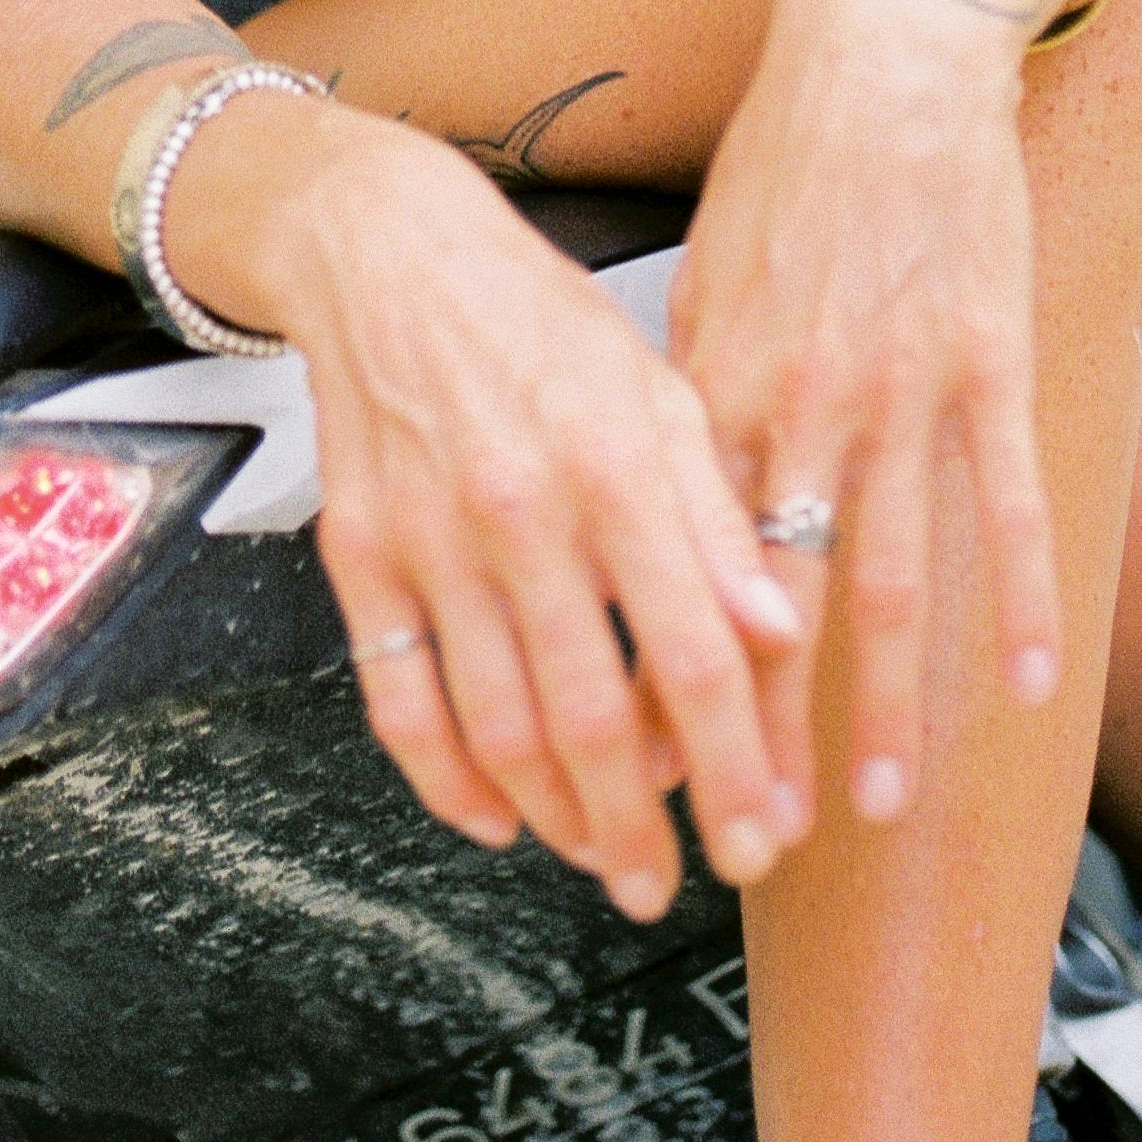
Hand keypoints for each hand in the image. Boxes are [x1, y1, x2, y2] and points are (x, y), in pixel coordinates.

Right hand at [201, 111, 808, 919]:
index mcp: (618, 467)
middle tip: (674, 888)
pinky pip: (400, 700)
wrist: (388, 253)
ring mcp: (431, 540)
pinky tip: (493, 816)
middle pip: (595, 715)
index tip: (761, 843)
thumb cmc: (541, 320)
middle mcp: (524, 511)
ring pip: (499, 726)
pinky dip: (445, 780)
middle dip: (645, 827)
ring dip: (557, 817)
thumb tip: (783, 634)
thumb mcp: (659, 389)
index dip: (735, 768)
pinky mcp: (359, 555)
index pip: (696, 655)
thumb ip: (719, 518)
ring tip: (602, 858)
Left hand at [670, 0, 1069, 829]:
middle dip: (767, 738)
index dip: (670, 681)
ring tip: (876, 807)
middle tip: (760, 845)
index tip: (655, 775)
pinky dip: (1016, 598)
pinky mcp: (988, 361)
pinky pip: (1004, 504)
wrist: (886, 54)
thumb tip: (672, 498)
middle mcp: (800, 403)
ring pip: (888, 578)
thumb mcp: (708, 278)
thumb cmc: (787, 164)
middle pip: (778, 605)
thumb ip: (697, 396)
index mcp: (717, 386)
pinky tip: (1030, 685)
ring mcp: (900, 390)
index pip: (685, 570)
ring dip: (884, 706)